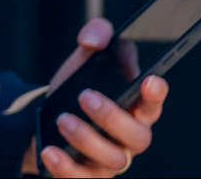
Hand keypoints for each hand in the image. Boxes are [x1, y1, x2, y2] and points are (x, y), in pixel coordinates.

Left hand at [25, 19, 162, 177]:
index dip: (156, 94)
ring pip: (113, 160)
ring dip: (87, 139)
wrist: (43, 120)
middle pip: (138, 137)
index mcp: (135, 108)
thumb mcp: (83, 60)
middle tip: (85, 96)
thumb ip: (96, 36)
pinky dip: (66, 168)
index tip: (149, 80)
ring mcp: (110, 160)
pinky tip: (50, 151)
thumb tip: (93, 38)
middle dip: (112, 116)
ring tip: (62, 119)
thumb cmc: (75, 91)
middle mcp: (128, 138)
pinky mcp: (88, 176)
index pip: (154, 103)